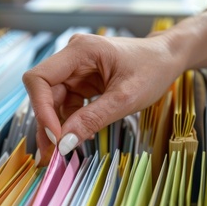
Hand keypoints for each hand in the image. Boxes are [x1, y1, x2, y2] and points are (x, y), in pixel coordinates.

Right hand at [23, 32, 184, 163]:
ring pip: (53, 102)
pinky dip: (70, 122)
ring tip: (64, 151)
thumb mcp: (125, 98)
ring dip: (57, 127)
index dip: (40, 109)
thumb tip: (64, 143)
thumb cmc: (152, 68)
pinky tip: (78, 136)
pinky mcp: (82, 82)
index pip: (39, 79)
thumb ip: (92, 119)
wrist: (167, 59)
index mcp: (80, 51)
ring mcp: (76, 70)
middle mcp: (72, 57)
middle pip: (44, 92)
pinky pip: (67, 105)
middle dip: (47, 124)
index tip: (54, 136)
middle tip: (52, 155)